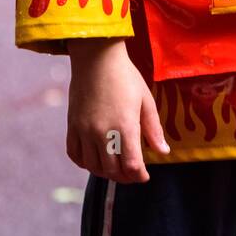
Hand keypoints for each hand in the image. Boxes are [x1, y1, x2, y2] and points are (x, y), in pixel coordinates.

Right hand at [66, 38, 170, 183]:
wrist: (96, 58)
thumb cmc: (125, 76)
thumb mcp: (145, 100)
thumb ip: (153, 129)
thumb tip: (163, 152)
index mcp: (125, 126)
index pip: (132, 165)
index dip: (139, 176)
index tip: (144, 176)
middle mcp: (103, 132)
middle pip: (112, 170)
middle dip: (125, 177)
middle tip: (132, 174)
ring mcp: (85, 130)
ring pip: (93, 166)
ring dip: (105, 172)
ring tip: (115, 168)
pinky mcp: (72, 126)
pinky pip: (74, 154)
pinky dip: (84, 162)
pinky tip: (94, 159)